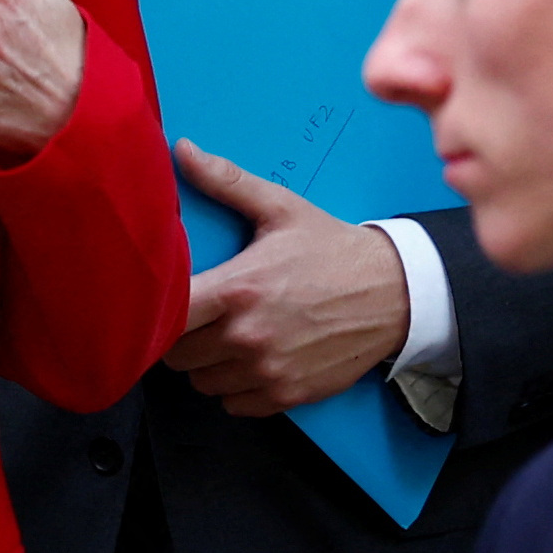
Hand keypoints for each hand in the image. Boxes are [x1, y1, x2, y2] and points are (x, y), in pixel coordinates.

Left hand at [161, 140, 410, 415]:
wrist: (393, 293)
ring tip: (227, 338)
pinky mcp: (286, 394)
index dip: (158, 311)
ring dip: (207, 364)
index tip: (166, 302)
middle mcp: (248, 335)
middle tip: (201, 318)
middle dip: (182, 338)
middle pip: (177, 355)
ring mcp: (267, 369)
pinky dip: (235, 388)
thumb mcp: (281, 209)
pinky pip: (233, 403)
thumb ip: (227, 182)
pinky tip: (251, 360)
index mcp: (239, 288)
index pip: (169, 316)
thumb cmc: (332, 249)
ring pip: (202, 382)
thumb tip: (183, 149)